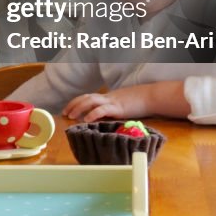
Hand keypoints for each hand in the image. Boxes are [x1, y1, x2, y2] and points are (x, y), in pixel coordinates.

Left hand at [63, 80, 189, 122]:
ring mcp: (112, 101)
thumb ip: (112, 110)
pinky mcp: (118, 107)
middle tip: (65, 113)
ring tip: (71, 116)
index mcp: (107, 97)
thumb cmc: (138, 102)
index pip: (88, 97)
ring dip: (79, 108)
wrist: (151, 96)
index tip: (67, 109)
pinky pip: (103, 109)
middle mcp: (107, 97)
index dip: (76, 102)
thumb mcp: (122, 105)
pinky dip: (93, 113)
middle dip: (73, 105)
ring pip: (91, 101)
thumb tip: (103, 119)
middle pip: (86, 97)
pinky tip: (86, 119)